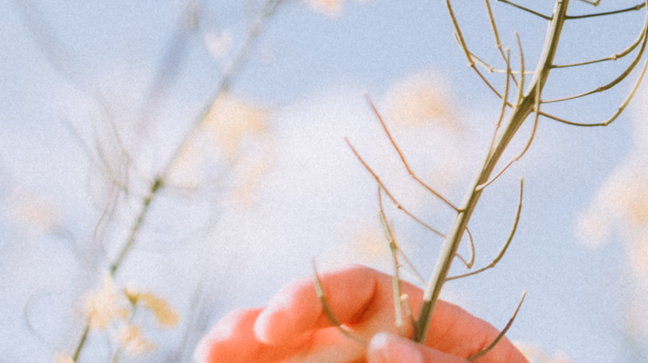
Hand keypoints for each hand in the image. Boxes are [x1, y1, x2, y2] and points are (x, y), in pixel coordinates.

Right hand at [197, 268, 531, 362]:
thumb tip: (385, 342)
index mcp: (434, 335)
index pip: (371, 293)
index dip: (319, 293)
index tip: (275, 318)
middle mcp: (380, 355)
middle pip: (311, 328)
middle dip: (259, 327)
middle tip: (221, 343)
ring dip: (241, 356)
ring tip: (210, 356)